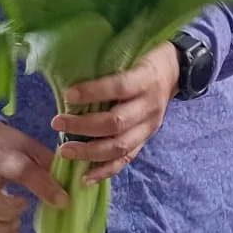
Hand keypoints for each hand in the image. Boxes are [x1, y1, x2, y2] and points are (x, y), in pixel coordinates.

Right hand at [0, 122, 66, 232]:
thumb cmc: (8, 148)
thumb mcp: (30, 147)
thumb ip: (48, 164)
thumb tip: (71, 186)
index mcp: (2, 157)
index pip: (23, 171)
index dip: (45, 187)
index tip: (63, 201)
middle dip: (7, 211)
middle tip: (23, 207)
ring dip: (0, 229)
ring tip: (16, 222)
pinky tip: (7, 232)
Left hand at [54, 43, 181, 182]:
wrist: (176, 72)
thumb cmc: (145, 59)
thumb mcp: (133, 54)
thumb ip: (109, 67)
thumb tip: (74, 77)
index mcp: (146, 80)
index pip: (119, 87)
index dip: (93, 92)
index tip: (68, 95)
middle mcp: (150, 106)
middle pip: (116, 122)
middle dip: (83, 126)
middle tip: (57, 123)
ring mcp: (149, 127)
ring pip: (120, 146)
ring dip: (89, 152)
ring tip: (65, 151)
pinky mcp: (146, 140)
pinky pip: (126, 160)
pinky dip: (104, 171)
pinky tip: (85, 177)